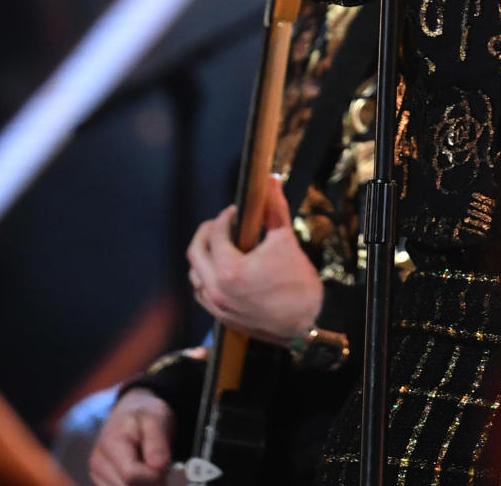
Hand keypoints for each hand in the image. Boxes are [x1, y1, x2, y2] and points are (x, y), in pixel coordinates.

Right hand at [88, 389, 174, 485]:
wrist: (131, 413)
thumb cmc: (145, 415)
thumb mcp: (156, 419)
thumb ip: (157, 442)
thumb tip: (159, 467)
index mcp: (110, 443)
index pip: (131, 474)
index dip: (153, 475)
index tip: (165, 464)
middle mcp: (98, 463)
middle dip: (149, 483)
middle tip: (159, 465)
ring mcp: (97, 475)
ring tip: (149, 467)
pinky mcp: (101, 484)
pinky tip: (141, 475)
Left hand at [186, 176, 323, 346]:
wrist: (305, 322)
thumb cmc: (297, 281)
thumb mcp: (285, 239)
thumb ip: (274, 208)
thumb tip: (271, 179)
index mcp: (229, 269)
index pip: (216, 232)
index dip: (225, 216)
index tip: (238, 211)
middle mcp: (216, 289)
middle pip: (195, 252)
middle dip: (207, 232)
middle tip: (223, 223)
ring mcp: (217, 306)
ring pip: (195, 275)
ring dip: (204, 256)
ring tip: (222, 244)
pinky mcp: (221, 318)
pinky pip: (202, 293)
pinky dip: (206, 277)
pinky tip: (222, 269)